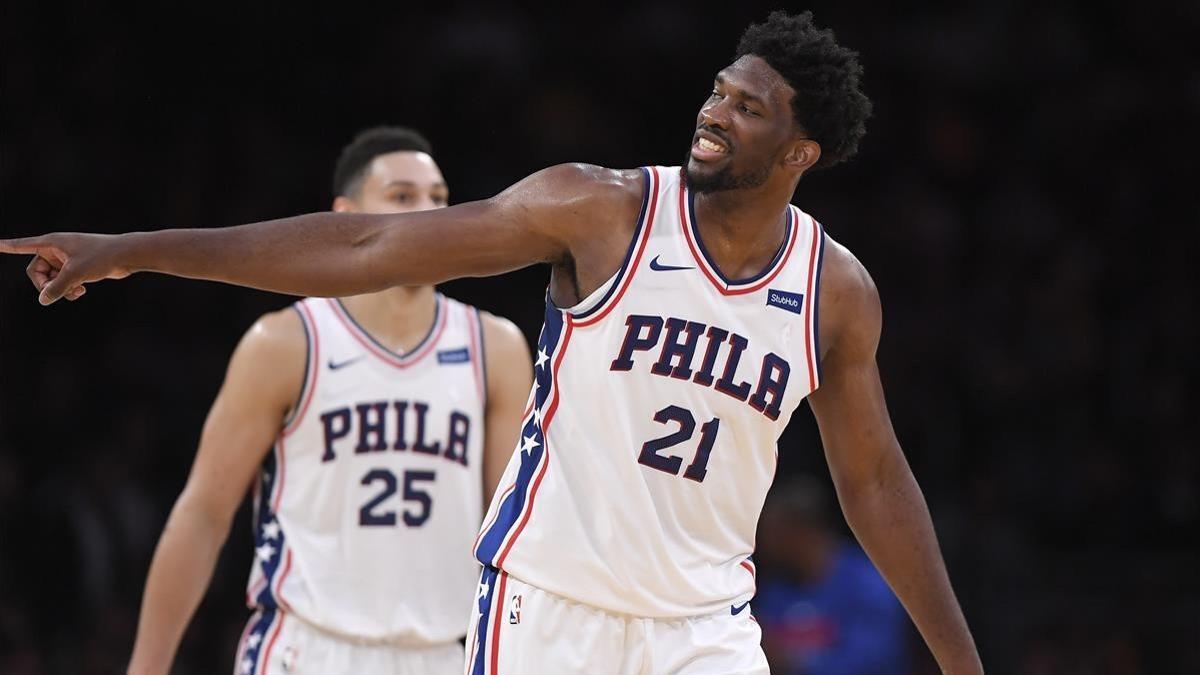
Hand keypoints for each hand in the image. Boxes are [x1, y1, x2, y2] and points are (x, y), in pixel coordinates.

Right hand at [0, 232, 133, 304]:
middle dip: (46, 285)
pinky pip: (64, 282)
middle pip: (36, 272)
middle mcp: (56, 249)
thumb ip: (56, 288)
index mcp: (51, 242)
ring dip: (60, 289)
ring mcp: (66, 259)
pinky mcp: (77, 268)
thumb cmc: (101, 257)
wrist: (126, 255)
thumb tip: (43, 300)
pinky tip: (82, 291)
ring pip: (51, 280)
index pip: (22, 245)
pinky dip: (69, 289)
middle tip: (58, 292)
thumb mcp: (75, 273)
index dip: (7, 246)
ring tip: (76, 291)